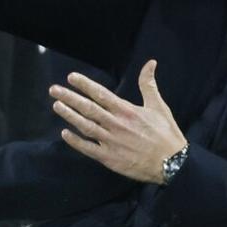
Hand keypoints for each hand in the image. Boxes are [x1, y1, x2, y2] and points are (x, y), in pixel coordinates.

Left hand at [51, 60, 186, 183]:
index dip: (85, 85)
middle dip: (69, 97)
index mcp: (127, 111)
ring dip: (69, 115)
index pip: (101, 94)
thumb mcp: (158, 106)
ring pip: (85, 126)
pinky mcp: (109, 158)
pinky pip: (88, 148)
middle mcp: (116, 125)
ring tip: (56, 106)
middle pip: (88, 108)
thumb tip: (150, 63)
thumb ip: (148, 84)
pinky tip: (65, 133)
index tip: (71, 77)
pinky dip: (75, 141)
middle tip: (54, 89)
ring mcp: (111, 142)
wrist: (172, 163)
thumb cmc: (166, 134)